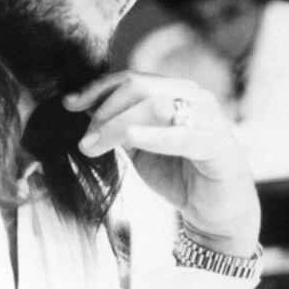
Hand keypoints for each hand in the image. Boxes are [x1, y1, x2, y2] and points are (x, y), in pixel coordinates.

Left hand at [64, 71, 259, 255]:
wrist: (217, 210)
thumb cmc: (182, 176)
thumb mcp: (142, 148)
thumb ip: (121, 126)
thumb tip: (86, 107)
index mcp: (179, 93)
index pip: (135, 78)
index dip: (99, 88)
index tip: (71, 104)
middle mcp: (196, 98)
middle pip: (141, 87)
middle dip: (105, 111)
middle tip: (86, 140)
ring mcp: (209, 119)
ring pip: (156, 106)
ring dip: (117, 126)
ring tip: (93, 147)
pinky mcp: (218, 145)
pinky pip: (182, 135)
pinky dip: (153, 135)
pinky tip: (130, 138)